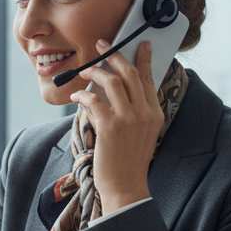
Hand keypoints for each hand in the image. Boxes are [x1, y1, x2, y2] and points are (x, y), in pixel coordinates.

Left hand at [69, 40, 163, 214]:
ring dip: (95, 71)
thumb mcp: (143, 134)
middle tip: (102, 45)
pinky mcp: (109, 127)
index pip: (149, 78)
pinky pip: (93, 99)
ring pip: (111, 81)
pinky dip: (82, 94)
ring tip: (84, 70)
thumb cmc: (130, 161)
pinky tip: (75, 96)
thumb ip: (137, 112)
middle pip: (130, 73)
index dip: (144, 59)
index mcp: (155, 113)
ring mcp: (128, 120)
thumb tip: (119, 88)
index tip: (141, 44)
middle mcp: (144, 113)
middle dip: (115, 55)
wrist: (126, 187)